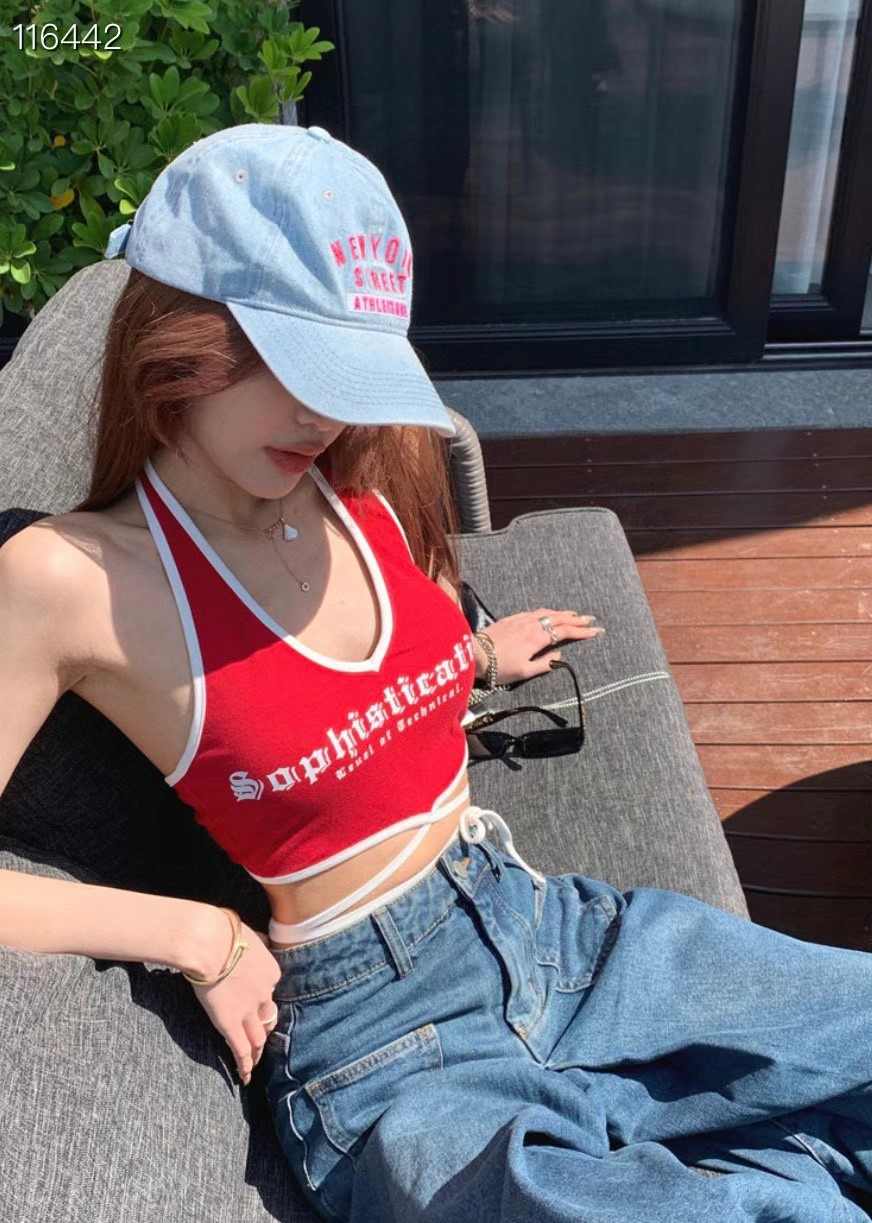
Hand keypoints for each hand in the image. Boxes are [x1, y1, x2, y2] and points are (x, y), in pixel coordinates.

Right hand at [189, 923, 281, 1085]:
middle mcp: (265, 994)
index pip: (269, 989)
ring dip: (258, 1051)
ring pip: (258, 1038)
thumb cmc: (221, 931)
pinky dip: (245, 1065)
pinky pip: (241, 1049)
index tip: (256, 1001)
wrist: (208, 941)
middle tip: (263, 1039)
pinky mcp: (229, 1023)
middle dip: (265, 1028)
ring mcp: (248, 1011)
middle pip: (268, 1016)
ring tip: (256, 1062)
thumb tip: (253, 939)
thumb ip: (253, 942)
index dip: (262, 997)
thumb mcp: (247, 933)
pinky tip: (245, 1077)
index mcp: (271, 971)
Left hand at [477, 609, 602, 685]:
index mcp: (536, 638)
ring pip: (546, 613)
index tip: (595, 631)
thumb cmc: (498, 668)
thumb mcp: (524, 672)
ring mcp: (520, 620)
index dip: (581, 631)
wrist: (474, 654)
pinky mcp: (510, 619)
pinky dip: (546, 612)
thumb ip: (544, 664)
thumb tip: (559, 656)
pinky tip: (549, 613)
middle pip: (558, 619)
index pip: (564, 632)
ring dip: (562, 613)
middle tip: (591, 619)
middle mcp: (531, 625)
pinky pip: (534, 612)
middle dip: (577, 620)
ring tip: (574, 615)